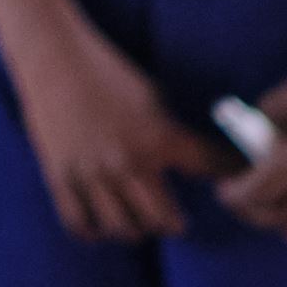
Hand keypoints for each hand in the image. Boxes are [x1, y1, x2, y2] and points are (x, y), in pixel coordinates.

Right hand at [9, 15, 224, 244]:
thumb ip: (172, 134)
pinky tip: (101, 222)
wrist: (53, 56)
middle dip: (173, 222)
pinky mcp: (59, 176)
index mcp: (157, 136)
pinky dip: (94, 231)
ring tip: (137, 222)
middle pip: (164, 220)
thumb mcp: (153, 97)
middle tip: (171, 219)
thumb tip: (196, 164)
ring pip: (123, 228)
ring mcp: (91, 172)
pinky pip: (79, 223)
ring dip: (136, 229)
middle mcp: (127, 161)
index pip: (210, 166)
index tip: (233, 180)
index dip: (229, 173)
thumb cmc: (108, 73)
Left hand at [227, 42, 286, 249]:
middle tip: (239, 200)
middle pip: (277, 216)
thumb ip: (255, 138)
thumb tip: (240, 166)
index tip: (222, 191)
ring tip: (267, 208)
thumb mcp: (275, 105)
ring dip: (280, 224)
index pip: (256, 193)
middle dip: (249, 210)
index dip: (232, 196)